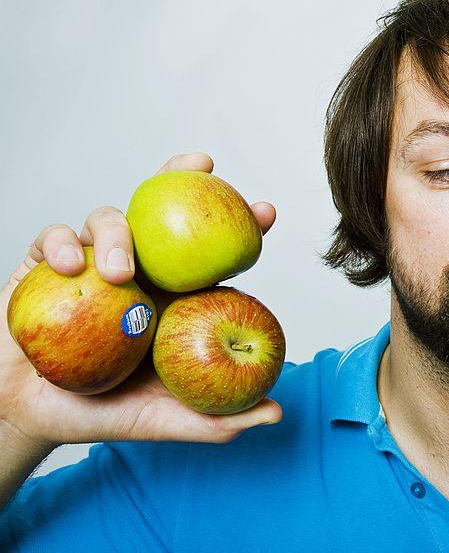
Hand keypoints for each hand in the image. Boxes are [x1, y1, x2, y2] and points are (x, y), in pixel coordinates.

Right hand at [0, 153, 281, 452]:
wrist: (28, 416)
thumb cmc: (102, 415)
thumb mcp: (165, 421)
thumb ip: (217, 421)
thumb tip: (277, 414)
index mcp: (173, 298)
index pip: (211, 254)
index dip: (238, 226)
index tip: (266, 214)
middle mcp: (138, 272)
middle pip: (163, 212)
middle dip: (184, 179)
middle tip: (205, 169)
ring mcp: (93, 264)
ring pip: (111, 219)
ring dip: (118, 235)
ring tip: (119, 274)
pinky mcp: (46, 267)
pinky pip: (54, 239)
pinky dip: (61, 245)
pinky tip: (68, 265)